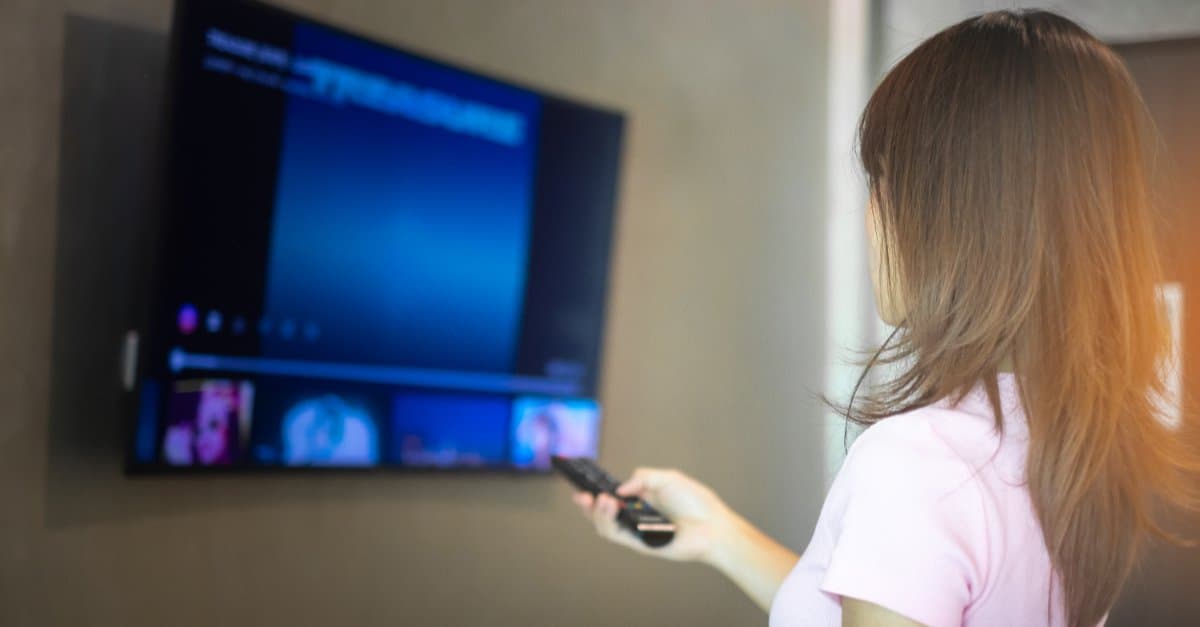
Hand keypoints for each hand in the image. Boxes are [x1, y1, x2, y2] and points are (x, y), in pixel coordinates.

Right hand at [572, 467, 734, 563]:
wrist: (713, 526)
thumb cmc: (695, 502)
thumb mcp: (667, 478)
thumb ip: (642, 477)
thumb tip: (620, 489)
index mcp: (642, 500)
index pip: (612, 497)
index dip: (596, 491)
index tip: (583, 483)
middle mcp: (636, 516)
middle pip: (603, 514)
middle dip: (588, 505)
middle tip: (580, 495)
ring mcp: (637, 531)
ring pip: (606, 526)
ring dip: (598, 513)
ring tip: (600, 499)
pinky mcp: (641, 544)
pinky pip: (618, 535)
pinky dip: (610, 521)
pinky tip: (610, 506)